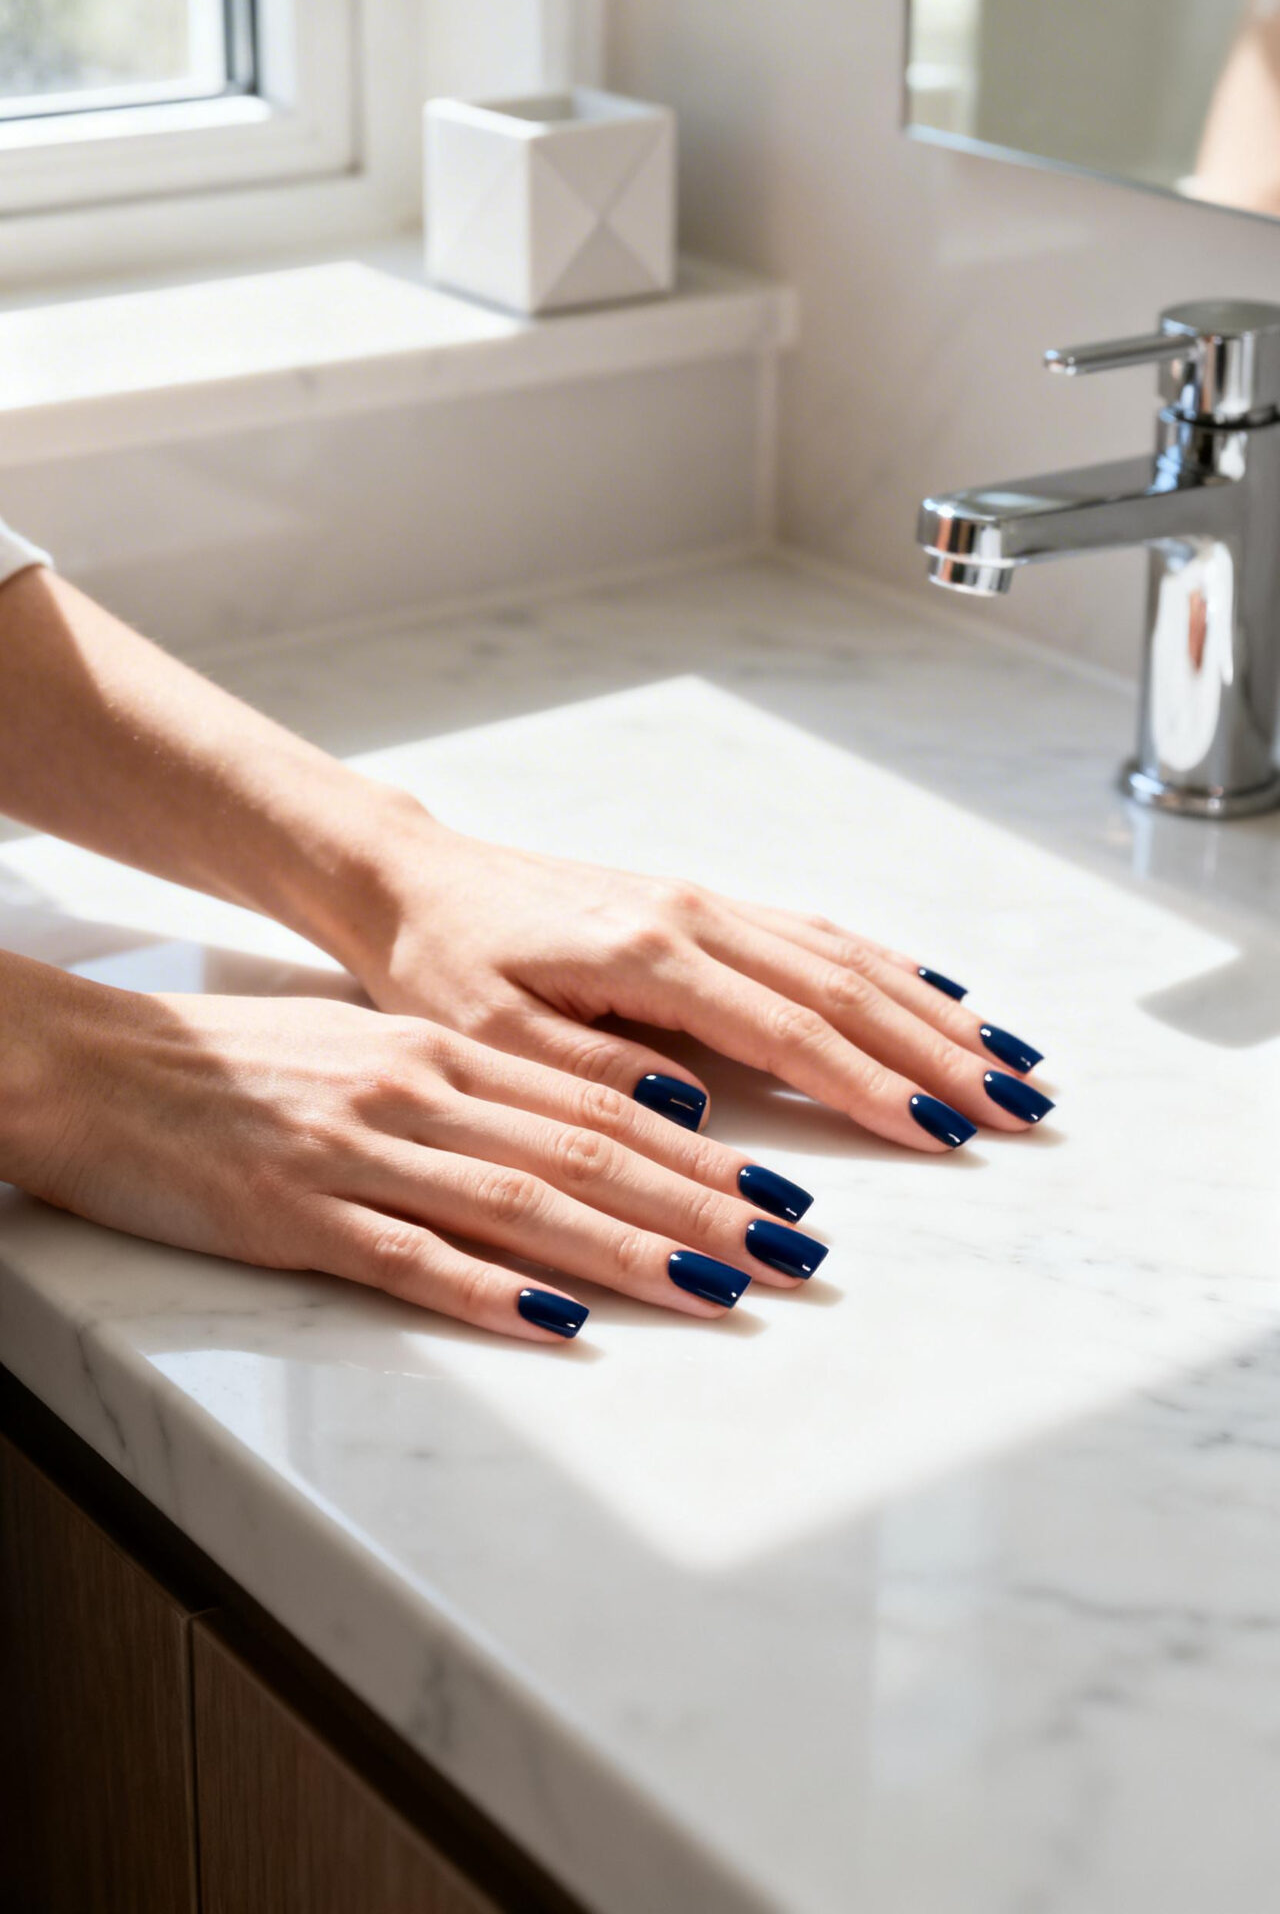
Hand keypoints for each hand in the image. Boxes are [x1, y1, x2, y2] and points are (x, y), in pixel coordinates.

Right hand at [3, 961, 828, 1340]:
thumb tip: (599, 1116)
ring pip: (520, 1202)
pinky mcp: (296, 1213)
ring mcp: (360, 1151)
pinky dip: (490, 1290)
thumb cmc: (244, 1063)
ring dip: (630, 1248)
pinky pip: (409, 1258)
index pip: (600, 1106)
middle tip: (795, 1252)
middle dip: (704, 1206)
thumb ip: (482, 1084)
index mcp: (443, 1051)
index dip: (702, 1154)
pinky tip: (560, 1324)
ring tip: (721, 1288)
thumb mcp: (373, 1049)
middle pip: (587, 1154)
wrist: (102, 1065)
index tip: (784, 1193)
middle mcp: (420, 1090)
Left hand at [348, 814, 1052, 1149]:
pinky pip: (818, 935)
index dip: (870, 1085)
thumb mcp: (488, 1036)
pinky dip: (889, 970)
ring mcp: (706, 904)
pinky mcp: (703, 906)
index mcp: (648, 953)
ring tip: (1013, 1061)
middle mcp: (695, 917)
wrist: (417, 883)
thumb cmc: (443, 964)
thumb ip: (591, 1072)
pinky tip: (936, 999)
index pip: (787, 1029)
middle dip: (941, 1053)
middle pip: (846, 990)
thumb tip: (695, 1111)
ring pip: (847, 957)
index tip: (943, 1131)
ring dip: (934, 1013)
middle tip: (1022, 1108)